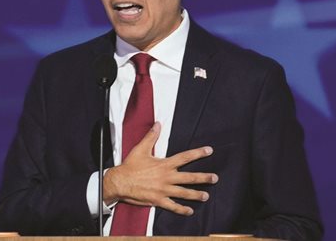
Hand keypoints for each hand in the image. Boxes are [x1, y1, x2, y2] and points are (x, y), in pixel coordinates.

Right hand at [103, 122, 217, 215]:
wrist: (120, 182)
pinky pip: (173, 206)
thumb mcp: (141, 149)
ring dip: (196, 195)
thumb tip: (158, 124)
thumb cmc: (130, 166)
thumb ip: (151, 136)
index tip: (209, 151)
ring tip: (206, 196)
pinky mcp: (158, 200)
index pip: (185, 157)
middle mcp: (167, 178)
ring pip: (184, 193)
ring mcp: (163, 190)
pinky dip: (182, 209)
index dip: (198, 153)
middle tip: (215, 178)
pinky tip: (190, 211)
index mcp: (164, 164)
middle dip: (203, 178)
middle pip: (189, 178)